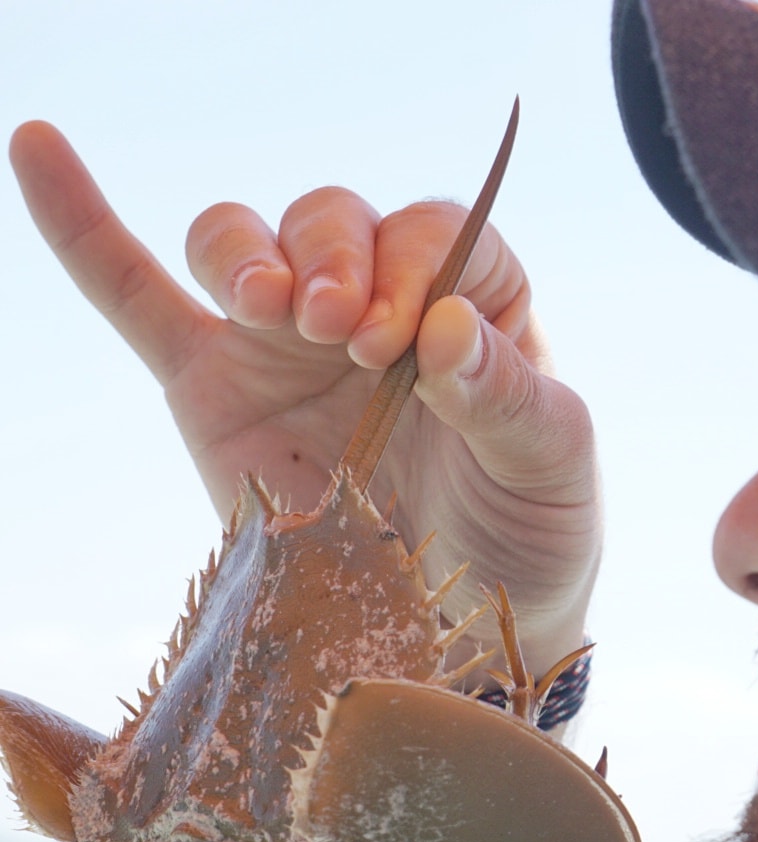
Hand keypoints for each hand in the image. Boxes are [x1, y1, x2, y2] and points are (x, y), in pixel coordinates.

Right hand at [8, 121, 598, 669]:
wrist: (464, 622)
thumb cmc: (525, 529)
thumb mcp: (552, 464)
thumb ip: (510, 395)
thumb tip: (447, 327)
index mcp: (472, 302)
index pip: (435, 235)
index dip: (415, 268)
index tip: (411, 343)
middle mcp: (375, 304)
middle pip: (334, 221)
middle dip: (336, 259)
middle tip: (348, 335)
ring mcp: (287, 342)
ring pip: (244, 242)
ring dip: (248, 254)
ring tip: (274, 306)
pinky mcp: (214, 387)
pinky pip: (137, 295)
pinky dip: (84, 226)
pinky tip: (41, 149)